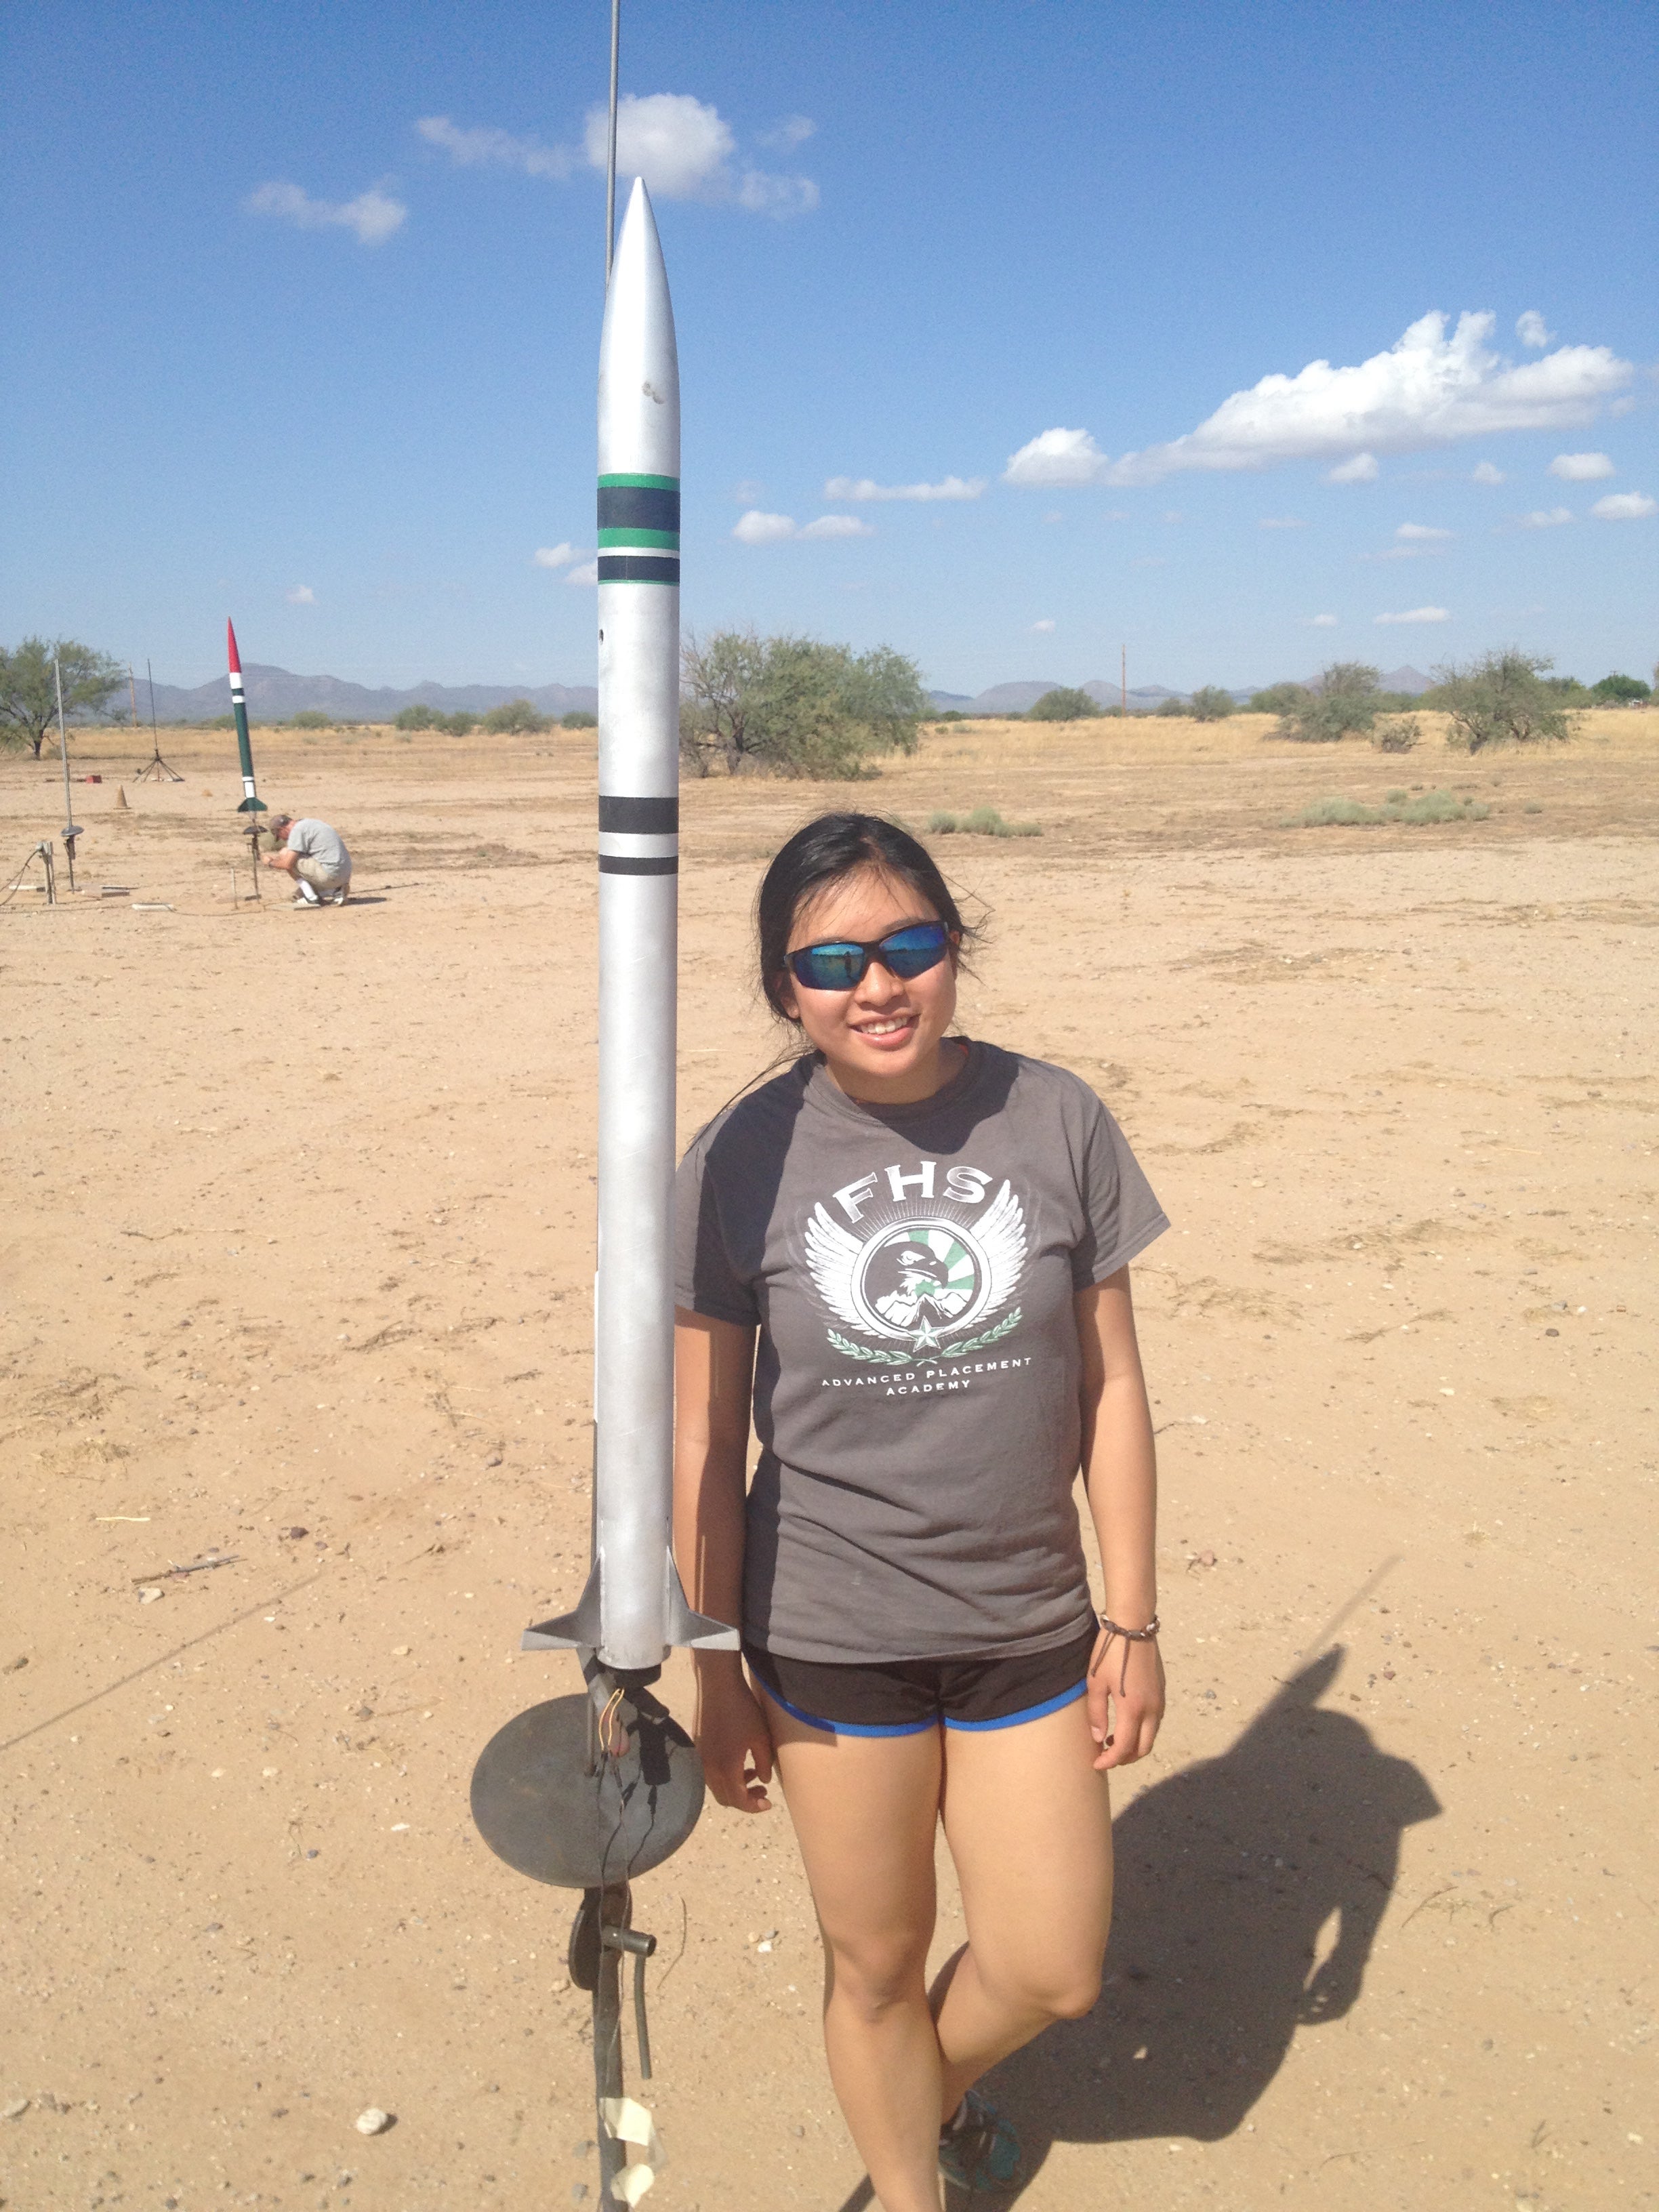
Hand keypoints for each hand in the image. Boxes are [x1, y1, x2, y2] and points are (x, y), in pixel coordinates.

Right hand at [694, 1667, 774, 1812]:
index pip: (739, 1800)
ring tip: (753, 1774)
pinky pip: (710, 1772)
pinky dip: (724, 1775)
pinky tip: (738, 1760)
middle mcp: (708, 1769)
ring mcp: (700, 1759)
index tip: (768, 1803)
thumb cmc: (743, 1710)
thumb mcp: (761, 1737)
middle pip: (725, 1798)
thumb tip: (763, 1781)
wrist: (717, 1685)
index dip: (754, 1807)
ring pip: (717, 1786)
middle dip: (745, 1799)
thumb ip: (764, 1764)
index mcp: (726, 1769)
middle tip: (762, 1791)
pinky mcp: (697, 1748)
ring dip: (735, 1786)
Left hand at [1086, 1626, 1163, 1770]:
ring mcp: (1159, 1701)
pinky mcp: (1161, 1691)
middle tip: (1106, 1755)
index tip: (1096, 1763)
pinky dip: (1142, 1730)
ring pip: (1152, 1735)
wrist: (1133, 1626)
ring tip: (1113, 1739)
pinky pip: (1155, 1721)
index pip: (1124, 1748)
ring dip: (1135, 1744)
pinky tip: (1126, 1722)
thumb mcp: (1095, 1683)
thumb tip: (1098, 1738)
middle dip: (1125, 1758)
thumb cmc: (1109, 1653)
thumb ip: (1097, 1714)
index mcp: (1133, 1709)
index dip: (1110, 1760)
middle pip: (1143, 1748)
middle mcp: (1151, 1709)